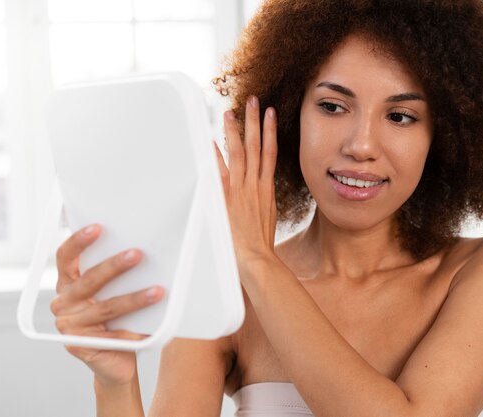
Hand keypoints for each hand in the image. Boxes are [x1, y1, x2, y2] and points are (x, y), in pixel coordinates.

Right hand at [51, 224, 163, 386]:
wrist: (114, 360)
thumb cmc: (115, 320)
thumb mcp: (111, 293)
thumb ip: (115, 276)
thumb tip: (141, 250)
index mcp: (67, 284)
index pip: (65, 257)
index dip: (79, 241)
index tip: (97, 227)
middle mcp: (63, 303)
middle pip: (90, 280)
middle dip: (115, 266)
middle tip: (137, 254)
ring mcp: (69, 326)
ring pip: (106, 307)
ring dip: (134, 299)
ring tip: (157, 291)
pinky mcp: (79, 345)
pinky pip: (112, 335)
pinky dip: (133, 331)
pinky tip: (151, 327)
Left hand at [214, 95, 278, 268]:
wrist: (257, 259)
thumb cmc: (261, 244)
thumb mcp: (267, 216)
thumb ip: (261, 199)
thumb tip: (258, 191)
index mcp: (267, 188)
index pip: (270, 152)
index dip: (270, 131)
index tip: (270, 113)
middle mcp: (256, 185)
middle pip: (256, 146)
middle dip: (254, 121)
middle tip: (253, 100)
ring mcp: (241, 190)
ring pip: (240, 154)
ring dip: (235, 131)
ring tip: (232, 112)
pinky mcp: (227, 199)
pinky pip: (221, 173)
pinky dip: (216, 156)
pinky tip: (212, 141)